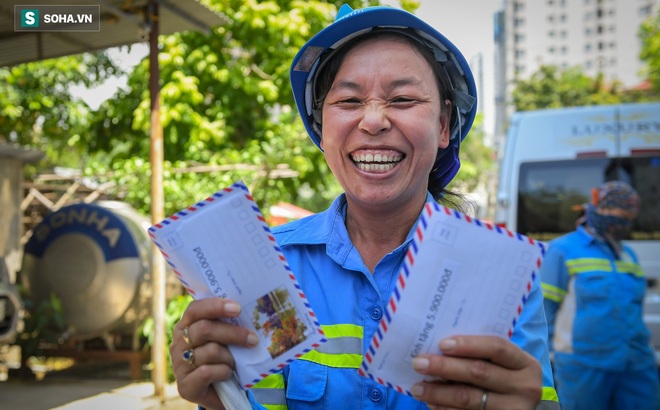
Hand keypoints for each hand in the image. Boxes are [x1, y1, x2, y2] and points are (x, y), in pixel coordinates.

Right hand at [171, 298, 258, 409]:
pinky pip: (207, 372)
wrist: (219, 394)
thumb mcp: (222, 340)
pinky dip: (223, 372)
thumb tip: (248, 313)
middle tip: (253, 339)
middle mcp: (178, 344)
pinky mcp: (185, 386)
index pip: (195, 309)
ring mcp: (179, 365)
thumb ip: (226, 325)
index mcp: (186, 327)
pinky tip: (228, 373)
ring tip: (236, 362)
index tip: (238, 308)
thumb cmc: (221, 360)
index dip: (215, 306)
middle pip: (204, 329)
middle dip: (233, 333)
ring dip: (230, 357)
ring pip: (210, 351)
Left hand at [411, 335, 541, 409]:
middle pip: (479, 372)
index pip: (496, 348)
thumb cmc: (502, 377)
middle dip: (444, 367)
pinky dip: (445, 409)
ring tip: (418, 388)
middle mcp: (525, 388)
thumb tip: (437, 348)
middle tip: (419, 363)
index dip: (468, 344)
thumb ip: (479, 354)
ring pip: (469, 398)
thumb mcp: (501, 364)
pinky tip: (431, 403)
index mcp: (525, 364)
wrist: (517, 407)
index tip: (441, 344)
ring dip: (438, 392)